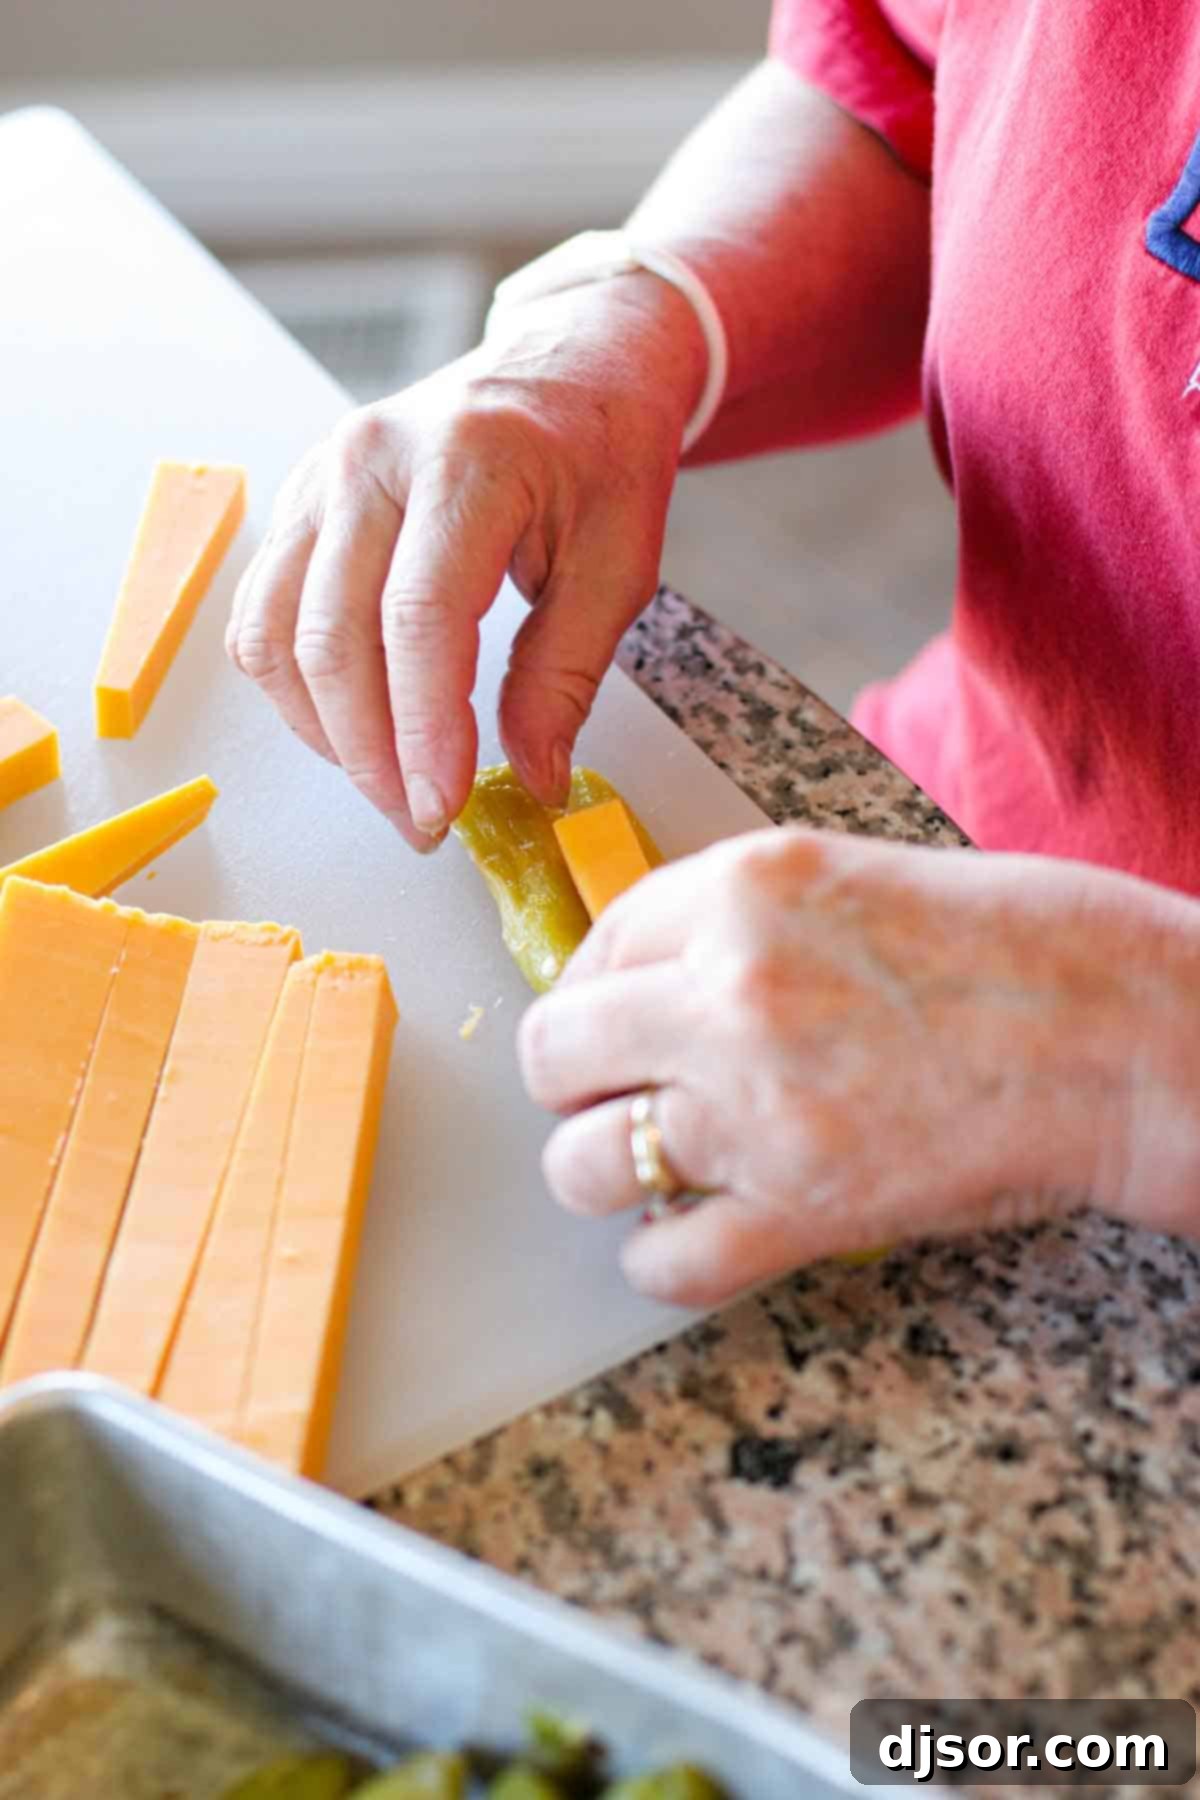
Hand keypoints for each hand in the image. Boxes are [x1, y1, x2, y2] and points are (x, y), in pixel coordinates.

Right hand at [226, 277, 705, 849]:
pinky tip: (353, 725)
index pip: (418, 618)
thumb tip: (530, 778)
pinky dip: (296, 688)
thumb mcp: (620, 563)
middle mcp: (371, 459)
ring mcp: (321, 476)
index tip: (441, 807)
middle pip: (334, 638)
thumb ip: (565, 674)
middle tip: (420, 822)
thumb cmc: (600, 454)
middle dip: (371, 754)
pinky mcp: (299, 502)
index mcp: (467, 459)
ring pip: (278, 635)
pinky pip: (265, 614)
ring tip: (389, 783)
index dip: (421, 730)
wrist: (565, 364)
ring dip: (325, 731)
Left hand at [518, 827, 1199, 1305]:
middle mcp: (727, 993)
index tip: (614, 1018)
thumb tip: (648, 976)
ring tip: (655, 1164)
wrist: (1124, 1033)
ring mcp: (757, 1109)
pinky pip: (664, 1263)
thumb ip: (737, 920)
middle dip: (576, 1079)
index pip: (595, 940)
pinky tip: (695, 1234)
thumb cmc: (1020, 944)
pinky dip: (663, 1260)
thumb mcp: (852, 877)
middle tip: (618, 1092)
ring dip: (606, 1170)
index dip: (597, 989)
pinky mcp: (802, 1211)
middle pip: (554, 1054)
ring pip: (582, 1164)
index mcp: (742, 890)